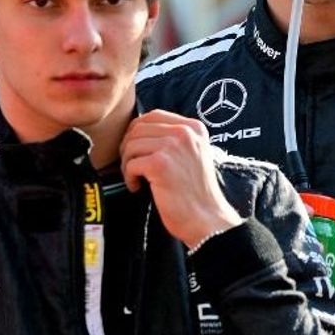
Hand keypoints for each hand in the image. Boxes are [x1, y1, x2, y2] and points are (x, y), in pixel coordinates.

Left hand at [121, 109, 242, 247]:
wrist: (207, 219)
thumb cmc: (196, 192)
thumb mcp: (193, 154)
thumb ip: (174, 139)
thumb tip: (139, 131)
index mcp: (194, 127)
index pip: (153, 116)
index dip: (137, 132)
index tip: (136, 151)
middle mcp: (184, 132)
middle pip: (138, 128)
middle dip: (129, 148)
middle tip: (132, 167)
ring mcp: (173, 146)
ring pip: (131, 144)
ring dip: (128, 164)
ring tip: (137, 178)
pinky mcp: (161, 163)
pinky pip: (131, 163)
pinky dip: (129, 177)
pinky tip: (138, 187)